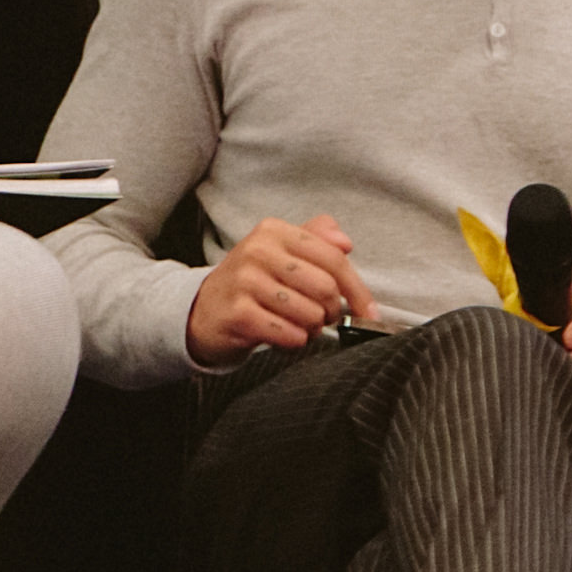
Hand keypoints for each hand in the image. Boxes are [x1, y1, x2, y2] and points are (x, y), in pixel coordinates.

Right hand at [188, 211, 378, 363]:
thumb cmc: (253, 283)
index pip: (334, 258)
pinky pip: (289, 334)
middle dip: (332, 311)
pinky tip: (283, 335)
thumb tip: (345, 242)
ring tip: (299, 326)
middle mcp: (256, 250)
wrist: (204, 310)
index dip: (357, 289)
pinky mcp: (237, 314)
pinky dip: (295, 341)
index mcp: (273, 230)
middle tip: (322, 318)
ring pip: (310, 314)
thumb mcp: (281, 251)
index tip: (367, 311)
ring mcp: (244, 282)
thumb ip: (317, 238)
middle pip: (325, 288)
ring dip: (312, 328)